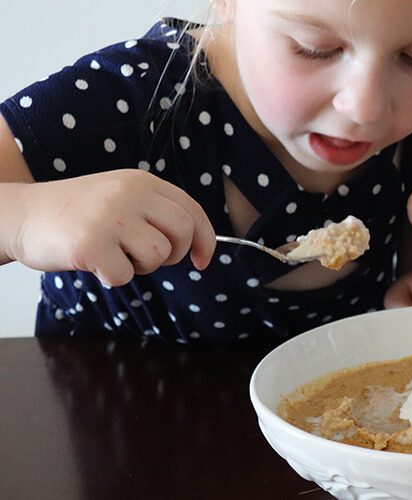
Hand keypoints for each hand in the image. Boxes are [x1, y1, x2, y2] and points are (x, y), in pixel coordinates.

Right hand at [7, 170, 215, 285]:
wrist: (20, 215)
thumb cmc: (76, 214)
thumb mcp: (120, 198)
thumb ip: (156, 212)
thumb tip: (198, 244)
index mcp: (141, 181)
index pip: (192, 210)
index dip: (206, 239)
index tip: (203, 261)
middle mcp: (129, 193)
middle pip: (183, 232)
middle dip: (174, 254)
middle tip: (148, 258)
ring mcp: (109, 217)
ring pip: (158, 256)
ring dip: (141, 266)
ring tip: (115, 254)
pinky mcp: (90, 244)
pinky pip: (125, 275)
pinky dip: (113, 277)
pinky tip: (93, 261)